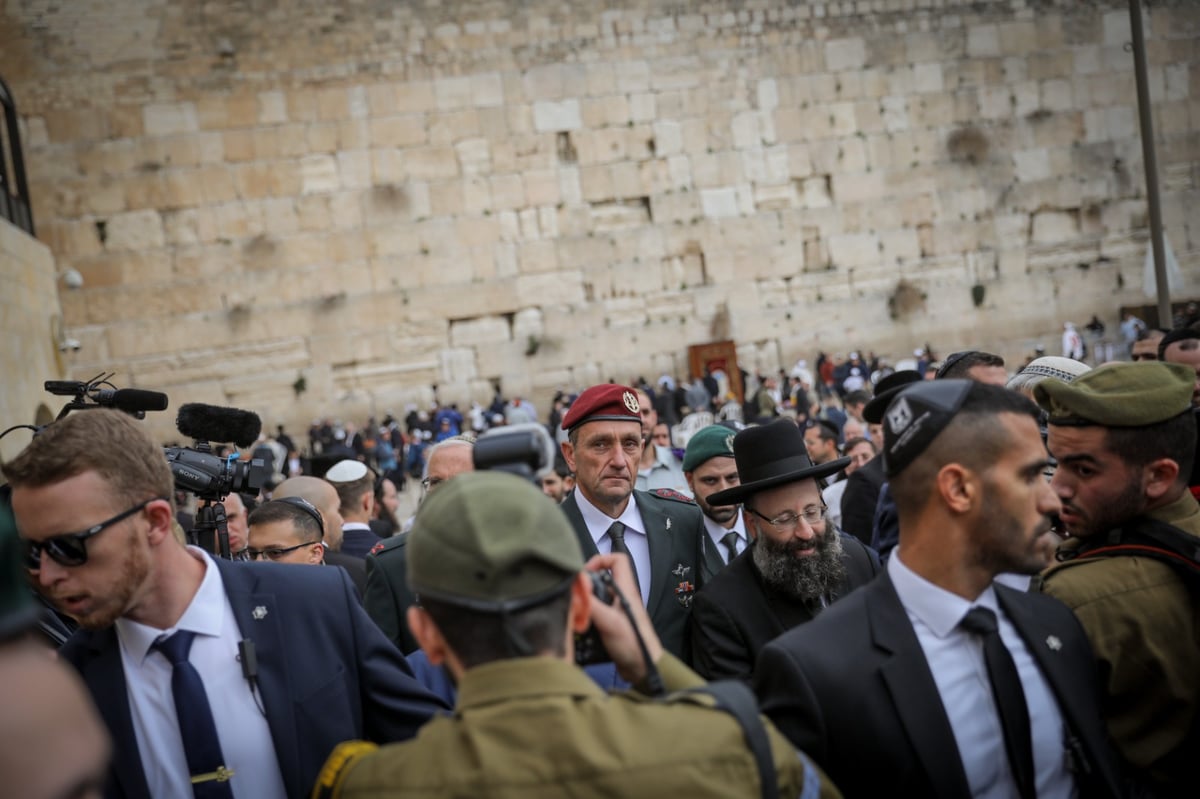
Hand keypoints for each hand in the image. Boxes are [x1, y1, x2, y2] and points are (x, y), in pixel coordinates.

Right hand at [585, 553, 662, 683]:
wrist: (643, 669)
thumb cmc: (635, 645)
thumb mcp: (609, 621)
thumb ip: (592, 602)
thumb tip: (576, 586)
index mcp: (626, 591)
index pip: (618, 560)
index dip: (601, 560)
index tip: (585, 572)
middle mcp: (621, 598)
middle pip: (601, 579)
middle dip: (586, 584)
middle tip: (575, 595)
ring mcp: (616, 611)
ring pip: (596, 597)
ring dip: (585, 602)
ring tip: (576, 612)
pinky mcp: (611, 625)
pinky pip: (595, 613)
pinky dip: (586, 617)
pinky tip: (580, 626)